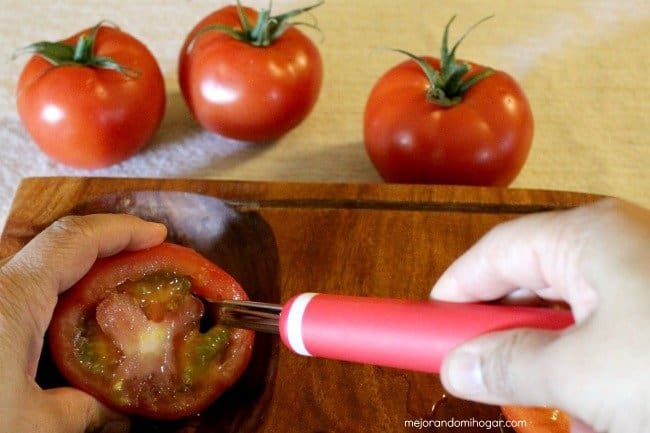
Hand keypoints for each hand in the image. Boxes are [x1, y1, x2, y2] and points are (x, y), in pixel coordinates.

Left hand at [0, 214, 166, 432]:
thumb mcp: (32, 427)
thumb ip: (80, 411)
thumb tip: (113, 412)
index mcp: (11, 300)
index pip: (75, 239)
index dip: (122, 230)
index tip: (158, 234)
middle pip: (58, 245)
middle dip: (106, 245)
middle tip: (143, 260)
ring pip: (37, 267)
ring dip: (81, 270)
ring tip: (116, 287)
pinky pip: (21, 291)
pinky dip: (56, 294)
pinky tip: (70, 321)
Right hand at [431, 198, 649, 432]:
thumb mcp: (583, 372)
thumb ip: (511, 365)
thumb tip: (457, 367)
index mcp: (590, 236)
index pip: (497, 253)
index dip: (457, 290)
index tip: (425, 324)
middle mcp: (614, 248)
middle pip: (530, 284)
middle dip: (503, 333)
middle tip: (473, 367)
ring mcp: (640, 280)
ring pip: (567, 317)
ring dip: (548, 363)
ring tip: (542, 399)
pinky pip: (604, 337)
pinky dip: (587, 372)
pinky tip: (592, 411)